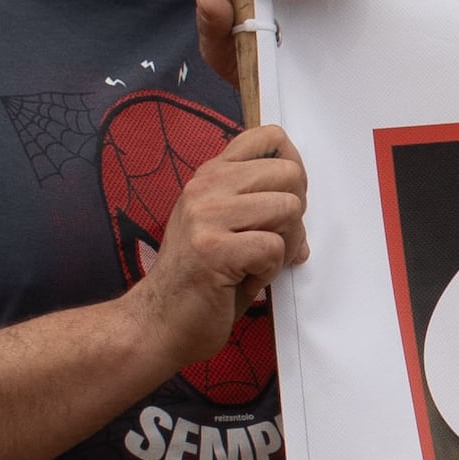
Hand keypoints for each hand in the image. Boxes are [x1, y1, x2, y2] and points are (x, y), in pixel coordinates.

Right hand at [129, 117, 312, 370]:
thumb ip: (254, 202)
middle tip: (274, 242)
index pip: (268, 137)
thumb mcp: (221, 225)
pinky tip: (244, 281)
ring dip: (284, 246)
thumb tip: (301, 199)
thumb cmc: (198, 279)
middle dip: (295, 214)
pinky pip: (274, 248)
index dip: (293, 167)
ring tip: (256, 264)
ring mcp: (206, 216)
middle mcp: (206, 187)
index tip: (285, 199)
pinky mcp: (213, 249)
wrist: (158, 322)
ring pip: (288, 209)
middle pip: (289, 174)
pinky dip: (269, 272)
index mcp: (211, 176)